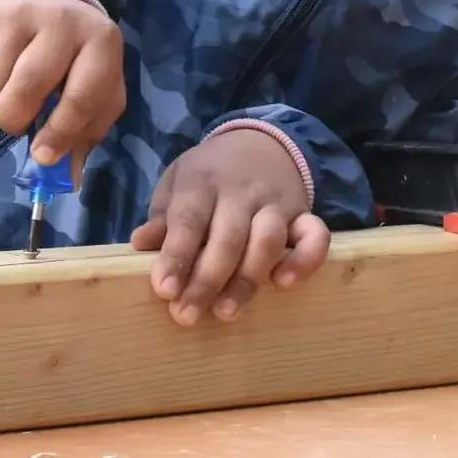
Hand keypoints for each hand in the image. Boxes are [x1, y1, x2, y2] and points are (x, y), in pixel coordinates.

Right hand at [0, 0, 124, 178]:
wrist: (52, 0)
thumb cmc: (78, 58)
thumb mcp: (98, 89)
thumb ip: (87, 131)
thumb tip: (67, 178)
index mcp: (101, 42)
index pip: (81, 96)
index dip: (61, 133)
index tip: (43, 156)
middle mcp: (63, 22)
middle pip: (27, 89)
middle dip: (17, 119)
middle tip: (19, 122)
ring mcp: (22, 13)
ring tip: (13, 86)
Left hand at [130, 129, 330, 324]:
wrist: (260, 142)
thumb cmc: (208, 175)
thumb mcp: (177, 183)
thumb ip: (163, 215)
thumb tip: (142, 243)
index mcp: (203, 182)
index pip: (190, 218)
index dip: (177, 255)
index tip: (164, 290)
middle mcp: (242, 191)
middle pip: (228, 237)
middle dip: (207, 280)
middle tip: (186, 315)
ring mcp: (276, 202)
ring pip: (267, 240)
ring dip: (247, 279)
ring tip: (225, 312)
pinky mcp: (303, 214)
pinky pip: (315, 236)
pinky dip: (305, 259)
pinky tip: (285, 283)